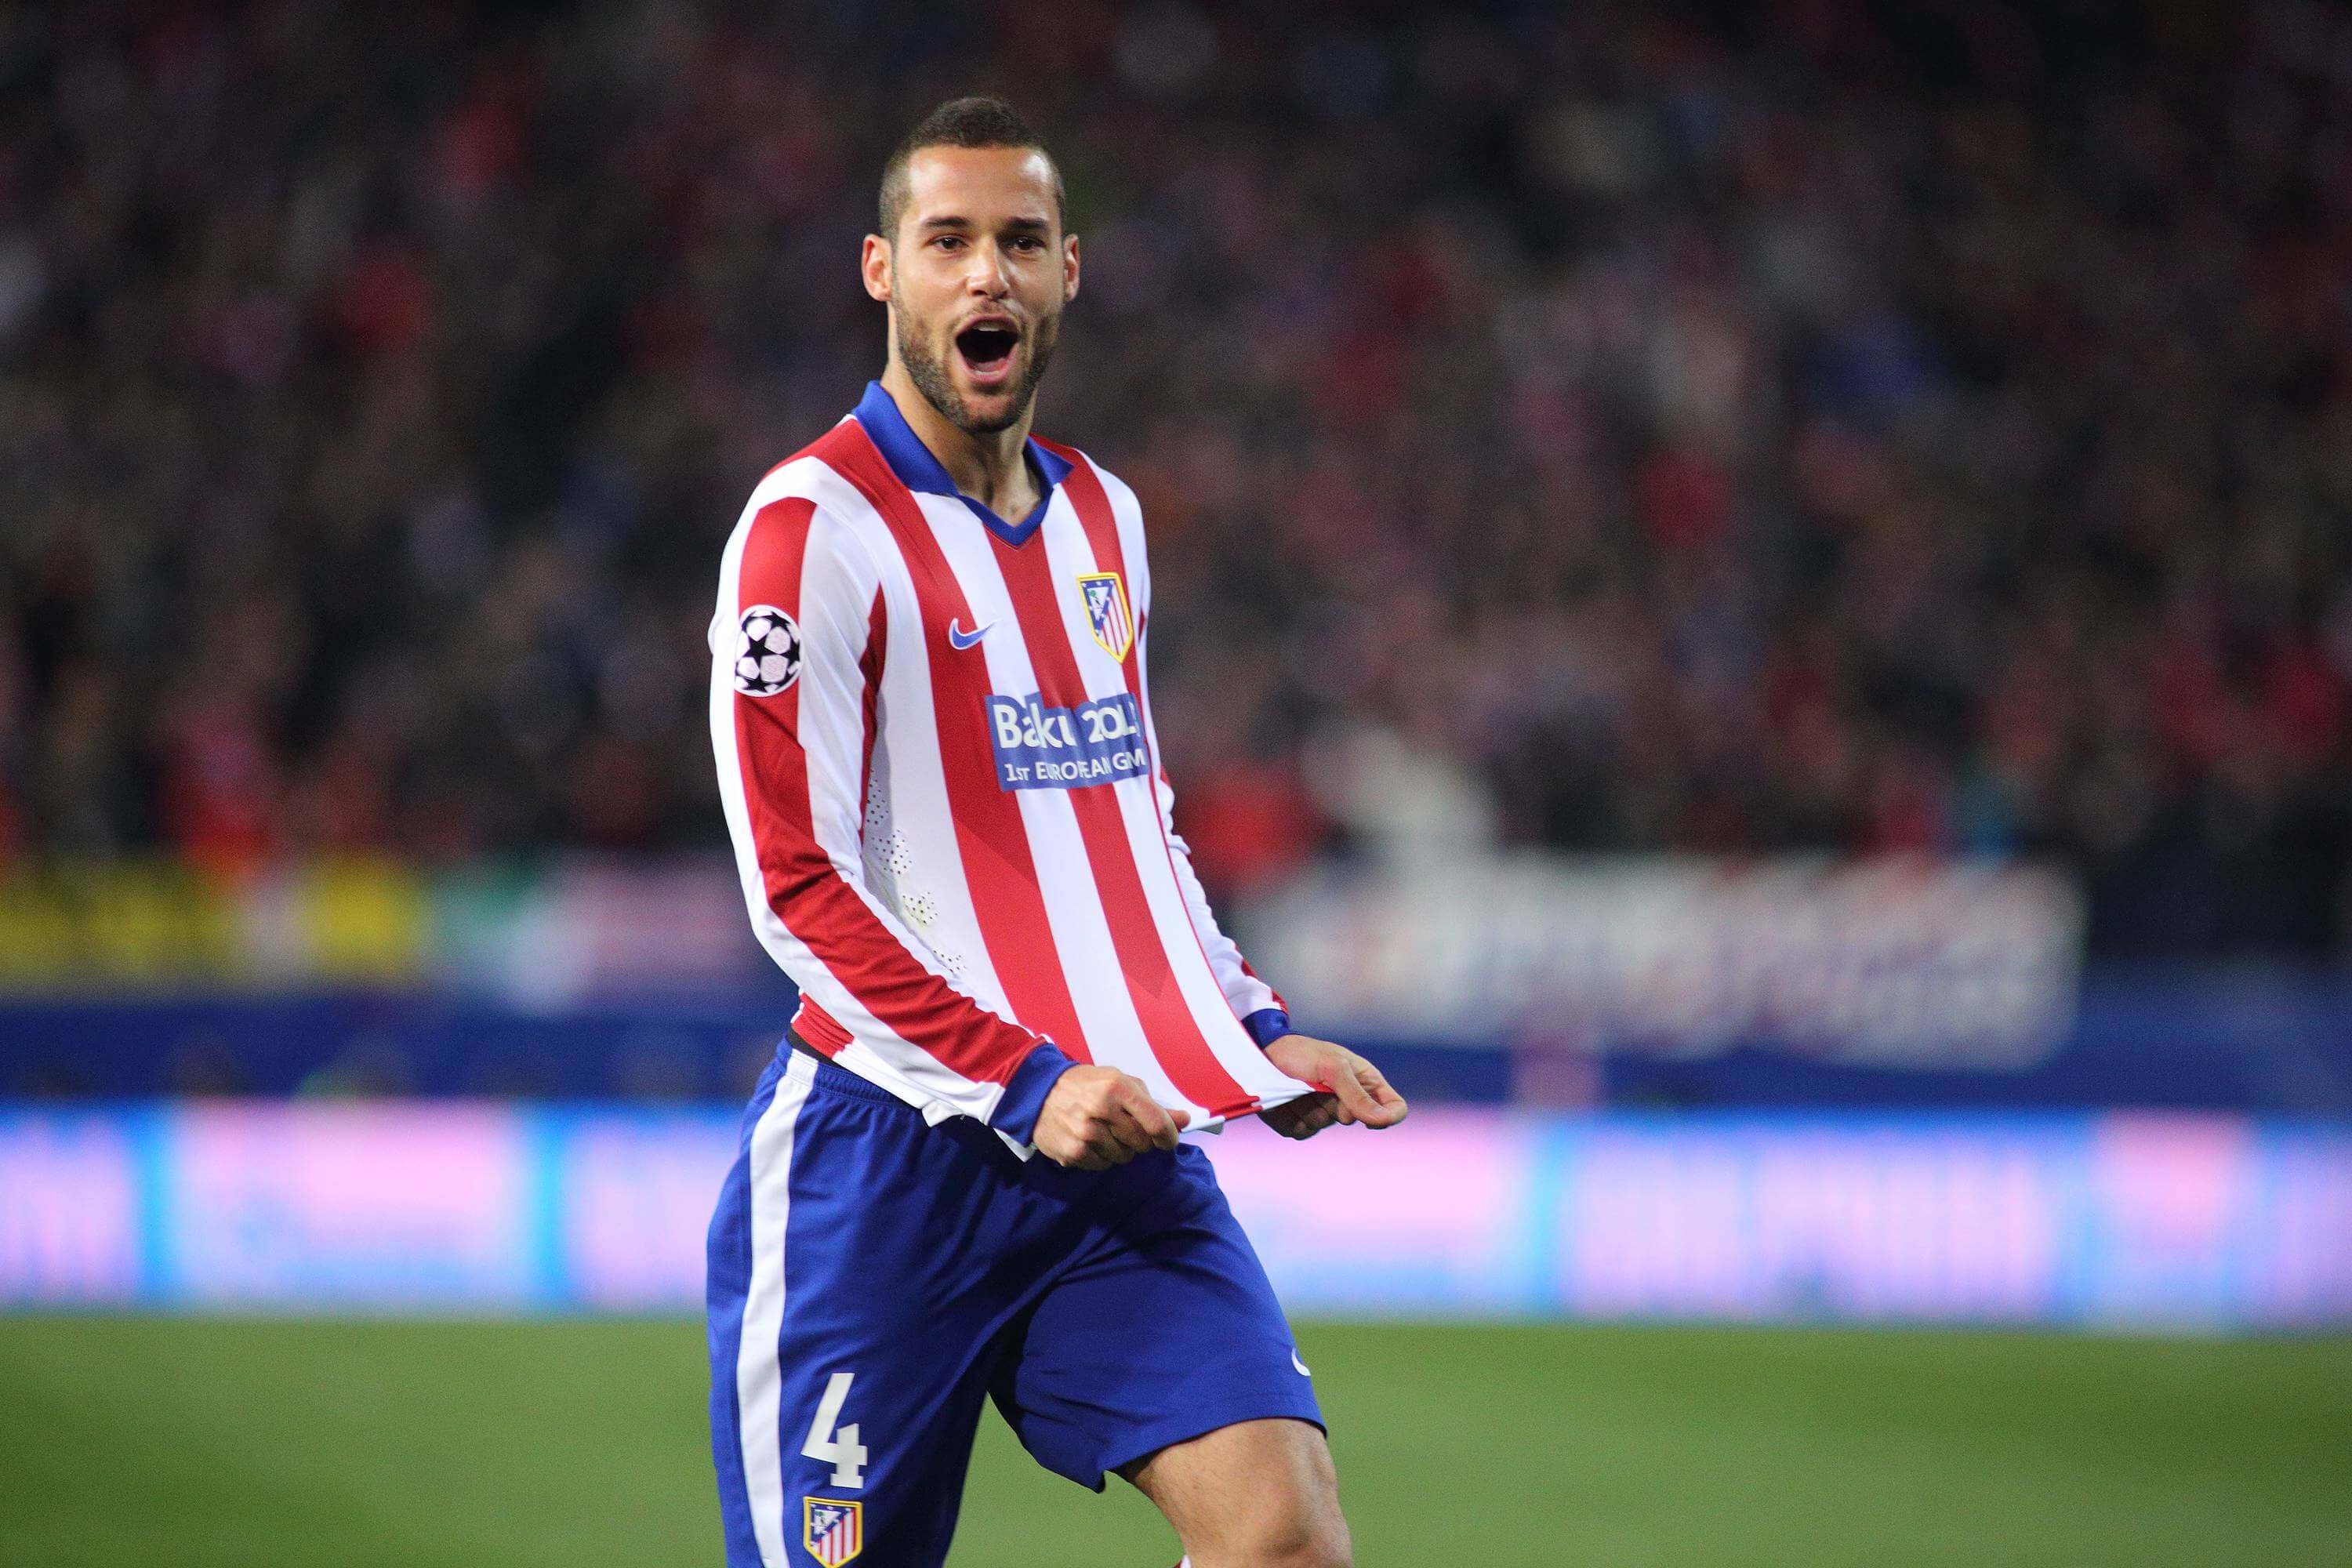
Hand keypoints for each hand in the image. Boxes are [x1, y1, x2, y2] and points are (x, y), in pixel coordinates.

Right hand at [1033, 1065, 1190, 1168]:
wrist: (1037, 1092)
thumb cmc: (1085, 1085)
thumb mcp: (1119, 1083)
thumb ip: (1152, 1103)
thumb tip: (1184, 1120)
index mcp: (1117, 1088)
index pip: (1156, 1123)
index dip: (1168, 1136)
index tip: (1167, 1139)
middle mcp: (1101, 1110)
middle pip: (1142, 1143)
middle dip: (1140, 1140)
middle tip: (1125, 1128)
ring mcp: (1085, 1134)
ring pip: (1124, 1157)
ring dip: (1120, 1149)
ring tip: (1104, 1132)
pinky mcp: (1073, 1152)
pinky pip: (1103, 1165)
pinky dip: (1101, 1157)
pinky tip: (1089, 1141)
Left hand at [1259, 1034, 1408, 1139]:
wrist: (1263, 1054)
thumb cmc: (1303, 1053)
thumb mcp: (1333, 1067)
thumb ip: (1357, 1094)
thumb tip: (1383, 1120)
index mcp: (1365, 1081)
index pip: (1394, 1108)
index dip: (1388, 1117)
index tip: (1369, 1118)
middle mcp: (1347, 1099)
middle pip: (1353, 1119)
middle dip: (1333, 1103)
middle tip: (1318, 1084)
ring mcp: (1324, 1113)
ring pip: (1323, 1126)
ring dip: (1307, 1107)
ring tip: (1297, 1085)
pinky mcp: (1301, 1123)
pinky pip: (1302, 1132)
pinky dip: (1291, 1116)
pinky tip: (1285, 1099)